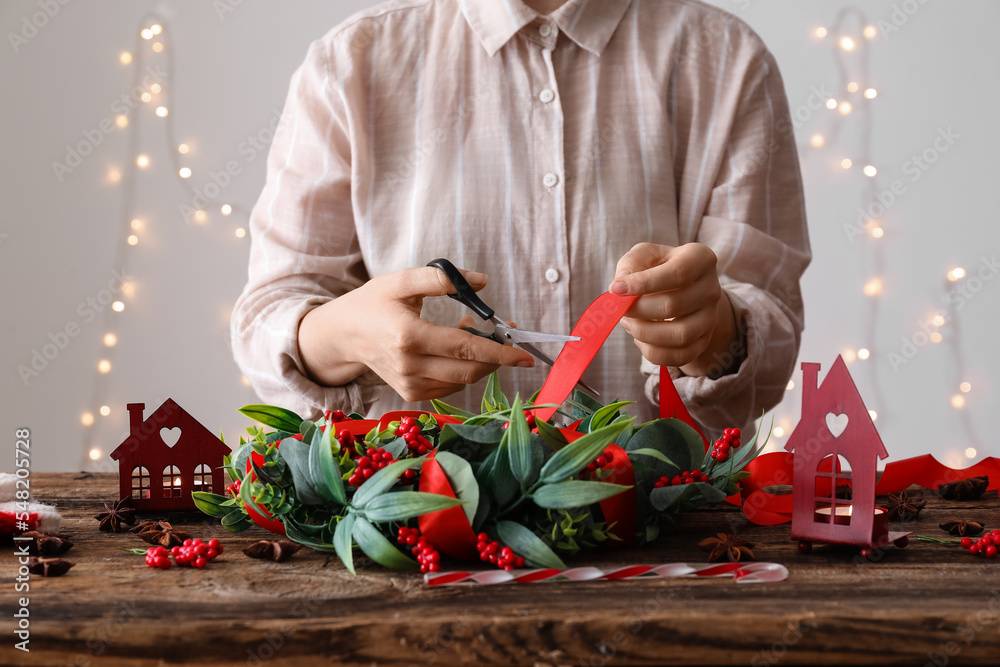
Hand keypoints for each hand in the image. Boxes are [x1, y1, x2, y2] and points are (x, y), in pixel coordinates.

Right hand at [298, 267, 533, 401]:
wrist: (343, 335)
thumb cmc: (373, 303)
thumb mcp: (402, 281)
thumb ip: (441, 278)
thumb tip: (482, 281)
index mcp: (408, 336)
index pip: (465, 348)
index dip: (499, 351)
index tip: (524, 353)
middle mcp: (410, 366)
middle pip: (469, 370)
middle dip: (496, 356)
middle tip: (503, 332)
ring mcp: (410, 384)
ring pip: (463, 381)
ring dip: (479, 360)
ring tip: (470, 332)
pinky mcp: (411, 394)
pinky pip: (451, 387)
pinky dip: (463, 370)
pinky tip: (455, 348)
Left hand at [609, 242, 740, 377]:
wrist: (682, 287)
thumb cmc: (659, 267)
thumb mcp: (644, 255)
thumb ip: (630, 264)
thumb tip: (619, 288)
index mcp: (700, 259)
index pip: (678, 273)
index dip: (644, 283)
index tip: (616, 289)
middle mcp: (711, 289)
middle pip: (674, 306)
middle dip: (639, 310)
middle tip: (621, 308)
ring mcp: (710, 318)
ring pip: (680, 336)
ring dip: (645, 333)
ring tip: (628, 323)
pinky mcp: (703, 341)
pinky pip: (680, 356)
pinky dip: (653, 352)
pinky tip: (640, 339)